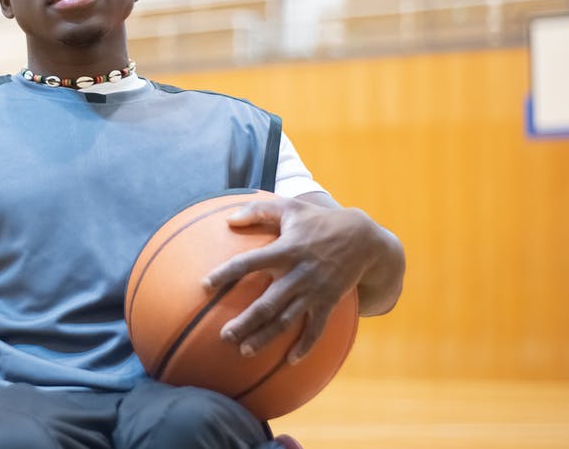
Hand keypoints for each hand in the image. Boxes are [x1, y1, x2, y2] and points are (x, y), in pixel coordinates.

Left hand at [201, 193, 402, 363]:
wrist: (364, 239)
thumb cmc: (320, 221)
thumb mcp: (291, 207)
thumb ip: (258, 210)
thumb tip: (228, 220)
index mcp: (286, 249)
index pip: (249, 262)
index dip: (227, 273)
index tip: (205, 285)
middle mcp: (298, 273)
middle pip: (267, 303)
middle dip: (245, 322)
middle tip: (224, 336)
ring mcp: (314, 291)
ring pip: (287, 320)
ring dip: (266, 337)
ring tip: (245, 351)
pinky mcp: (329, 302)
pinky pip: (316, 328)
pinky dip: (305, 345)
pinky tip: (290, 361)